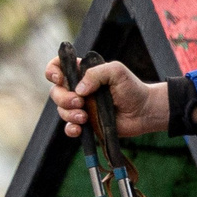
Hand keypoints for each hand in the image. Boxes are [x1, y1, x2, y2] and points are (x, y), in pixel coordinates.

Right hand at [45, 56, 166, 139]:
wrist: (144, 111)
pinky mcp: (86, 123)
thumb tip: (79, 90)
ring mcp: (81, 107)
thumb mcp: (116, 72)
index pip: (58, 67)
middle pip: (56, 92)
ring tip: (85, 117)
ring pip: (61, 110)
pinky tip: (79, 129)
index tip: (59, 78)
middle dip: (63, 98)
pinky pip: (69, 128)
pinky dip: (70, 129)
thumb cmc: (132, 88)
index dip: (52, 71)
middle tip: (80, 102)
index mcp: (83, 73)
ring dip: (69, 114)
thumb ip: (96, 74)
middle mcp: (79, 90)